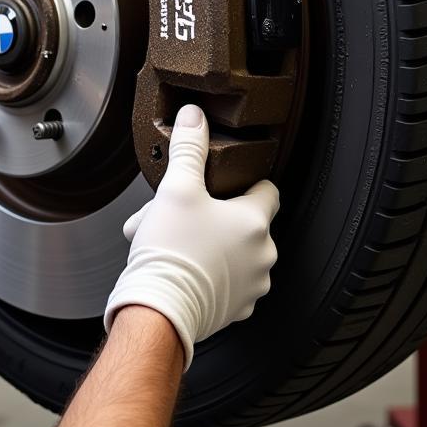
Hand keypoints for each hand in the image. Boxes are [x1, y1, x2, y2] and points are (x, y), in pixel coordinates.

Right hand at [103, 104, 278, 370]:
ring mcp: (252, 285)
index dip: (245, 183)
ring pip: (238, 255)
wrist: (158, 309)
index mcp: (254, 222)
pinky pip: (230, 285)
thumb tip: (194, 116)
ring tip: (180, 244)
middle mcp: (262, 255)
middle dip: (217, 218)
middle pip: (246, 224)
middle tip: (186, 217)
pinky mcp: (236, 310)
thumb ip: (189, 148)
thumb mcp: (176, 189)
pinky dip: (213, 277)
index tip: (225, 185)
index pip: (267, 191)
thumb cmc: (170, 252)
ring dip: (216, 248)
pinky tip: (187, 270)